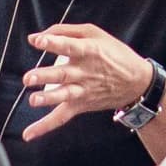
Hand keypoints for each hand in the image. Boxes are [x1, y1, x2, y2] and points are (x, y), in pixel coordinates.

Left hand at [18, 23, 157, 142]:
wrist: (137, 83)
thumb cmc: (113, 53)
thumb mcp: (94, 34)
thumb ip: (65, 31)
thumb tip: (36, 36)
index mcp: (89, 51)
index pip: (70, 46)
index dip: (53, 43)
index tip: (37, 40)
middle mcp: (85, 72)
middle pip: (63, 75)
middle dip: (45, 76)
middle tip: (29, 77)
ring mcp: (83, 91)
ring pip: (63, 96)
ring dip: (48, 99)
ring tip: (33, 100)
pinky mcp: (80, 105)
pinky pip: (61, 117)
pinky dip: (45, 126)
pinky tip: (28, 134)